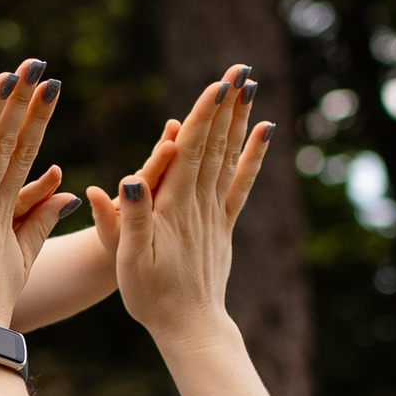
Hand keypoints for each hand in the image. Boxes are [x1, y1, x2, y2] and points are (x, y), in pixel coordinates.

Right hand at [88, 67, 270, 340]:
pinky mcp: (223, 223)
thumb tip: (130, 179)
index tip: (218, 84)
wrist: (188, 326)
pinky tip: (266, 131)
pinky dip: (253, 155)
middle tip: (240, 69)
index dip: (204, 116)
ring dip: (239, 120)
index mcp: (174, 208)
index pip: (191, 152)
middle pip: (215, 145)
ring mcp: (215, 213)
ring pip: (228, 157)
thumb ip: (130, 219)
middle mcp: (200, 204)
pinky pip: (241, 182)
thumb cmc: (151, 296)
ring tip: (250, 85)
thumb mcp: (130, 259)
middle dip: (226, 105)